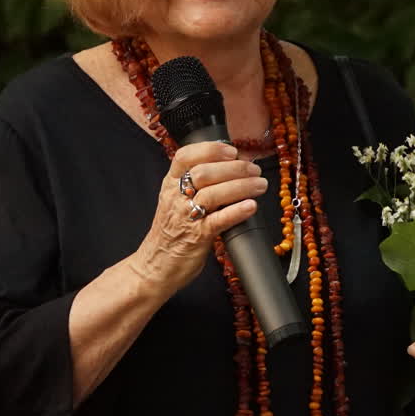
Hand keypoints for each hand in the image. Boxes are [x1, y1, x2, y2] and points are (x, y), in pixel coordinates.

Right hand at [130, 142, 269, 297]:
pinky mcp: (197, 237)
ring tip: (260, 185)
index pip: (184, 156)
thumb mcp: (176, 201)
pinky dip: (237, 211)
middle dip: (234, 168)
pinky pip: (218, 220)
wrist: (154, 266)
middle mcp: (176, 198)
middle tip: (254, 170)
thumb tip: (233, 166)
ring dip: (241, 186)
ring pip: (213, 194)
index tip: (232, 150)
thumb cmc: (172, 232)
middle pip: (204, 173)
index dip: (210, 149)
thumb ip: (197, 184)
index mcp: (170, 185)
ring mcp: (185, 218)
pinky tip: (251, 206)